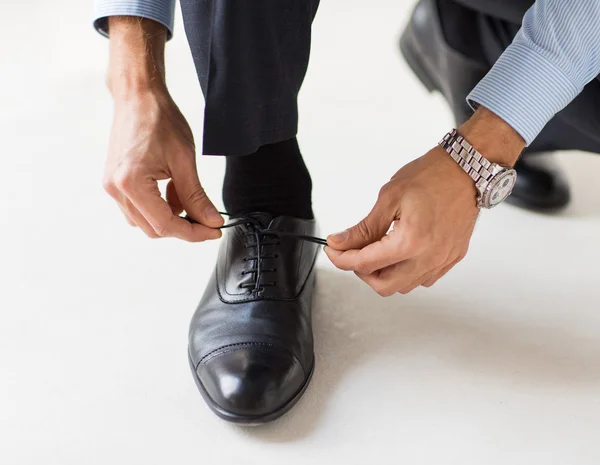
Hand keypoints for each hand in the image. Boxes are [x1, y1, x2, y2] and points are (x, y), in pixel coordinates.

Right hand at [101, 16, 222, 240]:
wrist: (138, 96)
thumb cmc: (159, 119)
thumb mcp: (184, 161)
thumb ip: (197, 196)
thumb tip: (211, 221)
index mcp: (130, 183)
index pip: (165, 225)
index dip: (193, 233)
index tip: (214, 231)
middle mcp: (116, 189)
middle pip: (154, 229)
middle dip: (184, 227)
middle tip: (208, 219)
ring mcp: (112, 187)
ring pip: (146, 221)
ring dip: (171, 216)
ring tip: (187, 193)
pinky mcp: (115, 182)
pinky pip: (139, 208)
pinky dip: (160, 206)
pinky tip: (173, 188)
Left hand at [325, 108, 524, 294]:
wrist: (467, 169)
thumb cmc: (432, 176)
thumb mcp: (388, 198)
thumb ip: (364, 228)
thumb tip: (340, 242)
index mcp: (410, 242)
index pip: (365, 264)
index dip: (341, 259)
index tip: (333, 251)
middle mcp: (428, 257)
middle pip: (383, 286)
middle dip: (362, 272)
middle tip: (353, 253)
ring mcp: (442, 260)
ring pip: (403, 286)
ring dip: (384, 274)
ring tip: (376, 251)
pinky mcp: (452, 258)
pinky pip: (423, 279)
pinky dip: (405, 272)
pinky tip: (400, 254)